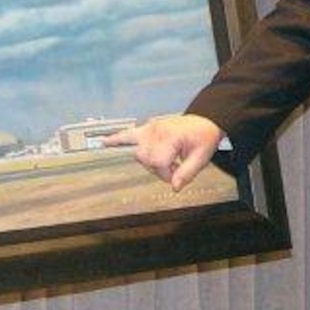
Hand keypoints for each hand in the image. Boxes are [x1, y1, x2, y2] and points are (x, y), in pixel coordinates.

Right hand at [106, 114, 224, 191]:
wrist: (205, 121)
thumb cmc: (203, 138)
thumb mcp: (201, 158)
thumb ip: (187, 173)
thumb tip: (174, 188)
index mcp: (170, 136)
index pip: (158, 162)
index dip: (167, 174)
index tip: (178, 174)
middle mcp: (157, 131)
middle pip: (146, 159)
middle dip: (159, 169)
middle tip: (175, 167)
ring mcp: (150, 128)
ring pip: (139, 153)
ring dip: (149, 161)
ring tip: (166, 160)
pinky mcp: (146, 128)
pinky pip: (127, 134)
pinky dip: (116, 139)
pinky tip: (103, 142)